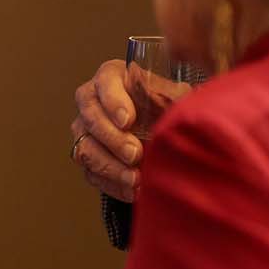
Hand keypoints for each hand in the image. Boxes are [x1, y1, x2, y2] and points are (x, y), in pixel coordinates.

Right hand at [70, 59, 188, 201]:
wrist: (161, 129)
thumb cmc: (166, 106)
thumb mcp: (174, 95)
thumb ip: (174, 96)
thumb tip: (184, 101)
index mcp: (112, 78)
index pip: (104, 83)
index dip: (113, 102)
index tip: (128, 120)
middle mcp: (92, 101)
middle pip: (90, 117)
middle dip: (112, 138)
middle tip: (134, 153)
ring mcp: (85, 130)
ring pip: (85, 147)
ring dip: (109, 165)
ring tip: (134, 178)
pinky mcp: (87, 156)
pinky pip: (91, 172)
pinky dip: (111, 184)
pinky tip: (131, 190)